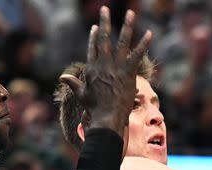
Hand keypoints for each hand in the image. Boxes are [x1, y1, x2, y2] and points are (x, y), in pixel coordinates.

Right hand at [59, 7, 151, 135]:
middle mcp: (103, 63)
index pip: (92, 47)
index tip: (96, 27)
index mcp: (92, 68)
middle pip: (103, 38)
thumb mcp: (82, 94)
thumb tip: (61, 77)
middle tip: (105, 9)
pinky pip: (137, 54)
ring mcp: (116, 66)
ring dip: (127, 26)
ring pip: (122, 41)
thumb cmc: (94, 109)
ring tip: (131, 13)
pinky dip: (144, 43)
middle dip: (104, 22)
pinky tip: (150, 33)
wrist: (107, 117)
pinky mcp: (128, 71)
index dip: (94, 36)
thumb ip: (73, 84)